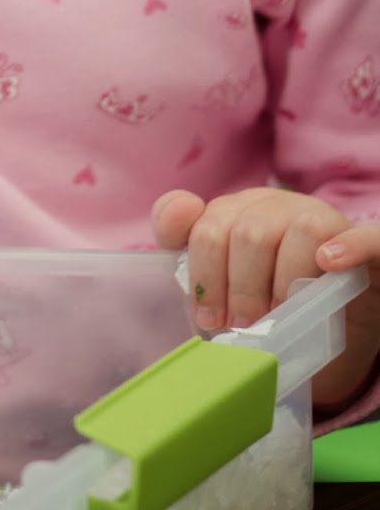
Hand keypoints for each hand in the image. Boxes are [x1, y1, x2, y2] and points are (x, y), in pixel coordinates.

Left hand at [153, 188, 379, 409]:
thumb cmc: (266, 300)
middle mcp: (279, 207)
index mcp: (238, 211)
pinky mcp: (369, 246)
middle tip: (245, 329)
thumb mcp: (223, 285)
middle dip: (240, 289)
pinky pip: (367, 237)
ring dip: (284, 283)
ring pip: (299, 230)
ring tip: (280, 319)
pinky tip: (329, 262)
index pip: (207, 224)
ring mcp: (325, 220)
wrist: (334, 320)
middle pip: (248, 233)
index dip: (203, 274)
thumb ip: (189, 252)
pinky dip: (349, 247)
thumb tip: (176, 212)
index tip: (207, 317)